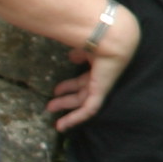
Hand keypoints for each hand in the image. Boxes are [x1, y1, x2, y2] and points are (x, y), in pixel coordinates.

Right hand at [49, 6, 141, 131]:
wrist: (112, 35)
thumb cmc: (99, 36)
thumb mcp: (86, 46)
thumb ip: (81, 53)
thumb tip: (73, 57)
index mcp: (99, 67)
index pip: (83, 81)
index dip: (69, 87)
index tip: (56, 90)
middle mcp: (101, 78)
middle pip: (82, 93)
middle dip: (66, 100)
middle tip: (50, 105)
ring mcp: (102, 86)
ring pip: (83, 104)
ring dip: (68, 111)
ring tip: (54, 117)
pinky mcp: (101, 92)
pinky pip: (89, 110)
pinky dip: (76, 119)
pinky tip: (63, 126)